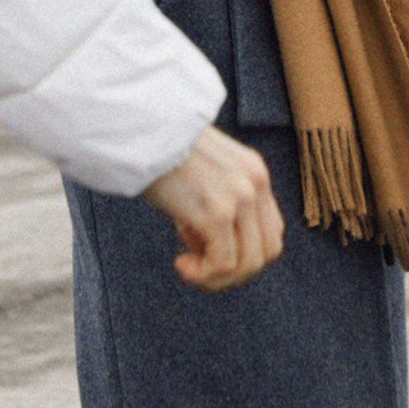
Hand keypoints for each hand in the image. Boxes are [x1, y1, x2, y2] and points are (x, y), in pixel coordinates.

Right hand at [143, 124, 285, 289]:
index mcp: (254, 172)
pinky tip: (180, 264)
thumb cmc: (157, 152)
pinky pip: (224, 263)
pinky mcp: (217, 212)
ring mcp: (239, 198)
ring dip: (218, 278)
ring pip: (250, 264)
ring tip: (188, 265)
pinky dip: (204, 275)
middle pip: (268, 252)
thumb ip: (217, 200)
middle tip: (198, 261)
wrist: (137, 129)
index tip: (205, 245)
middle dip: (234, 270)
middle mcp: (254, 183)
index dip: (242, 250)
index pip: (271, 230)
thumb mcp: (202, 173)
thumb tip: (205, 244)